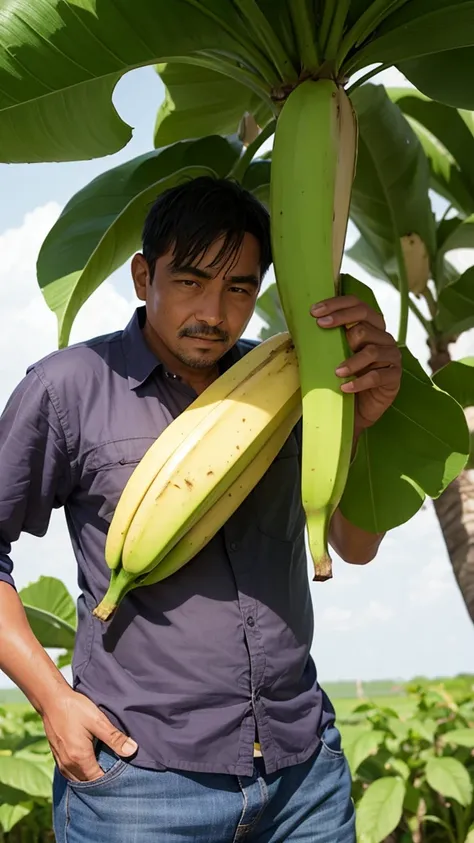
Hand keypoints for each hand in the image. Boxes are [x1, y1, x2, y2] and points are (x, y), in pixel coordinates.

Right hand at [41, 688, 137, 782]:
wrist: (51, 700)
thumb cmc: (74, 708)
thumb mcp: (98, 721)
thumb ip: (114, 738)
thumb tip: (133, 750)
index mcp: (80, 758)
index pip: (98, 781)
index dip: (111, 781)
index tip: (122, 775)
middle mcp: (68, 764)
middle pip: (87, 782)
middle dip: (101, 781)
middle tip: (116, 772)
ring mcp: (60, 761)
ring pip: (77, 779)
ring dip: (89, 777)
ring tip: (104, 768)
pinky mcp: (57, 755)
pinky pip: (70, 772)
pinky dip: (80, 772)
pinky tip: (89, 763)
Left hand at [311, 295, 401, 435]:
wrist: (356, 409)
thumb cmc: (343, 378)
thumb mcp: (332, 356)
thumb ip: (325, 341)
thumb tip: (300, 327)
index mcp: (370, 326)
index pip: (357, 305)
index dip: (337, 304)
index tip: (314, 311)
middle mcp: (383, 337)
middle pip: (365, 319)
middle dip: (341, 319)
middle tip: (321, 326)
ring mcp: (391, 356)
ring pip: (372, 350)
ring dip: (351, 360)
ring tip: (336, 372)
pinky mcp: (393, 376)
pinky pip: (377, 376)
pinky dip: (359, 382)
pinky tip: (345, 388)